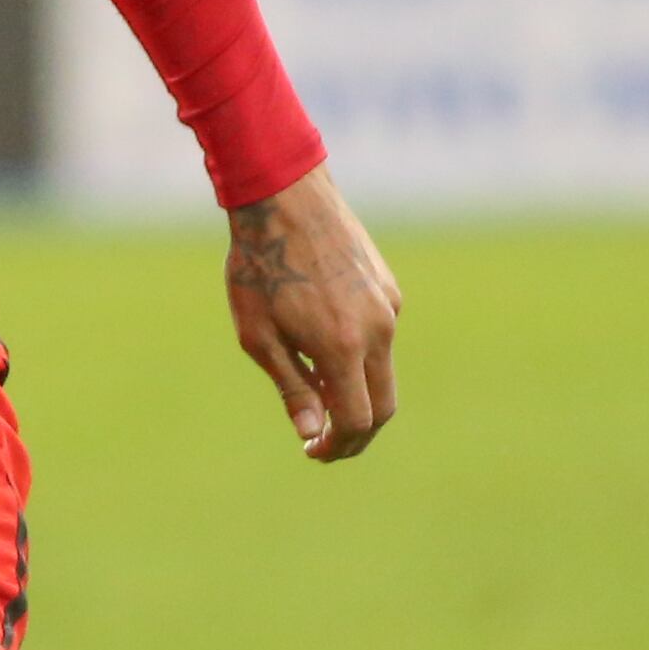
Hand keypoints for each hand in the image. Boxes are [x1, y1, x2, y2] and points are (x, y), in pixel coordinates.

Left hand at [224, 166, 401, 461]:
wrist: (284, 198)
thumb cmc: (260, 269)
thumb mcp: (260, 337)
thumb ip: (292, 388)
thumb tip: (312, 433)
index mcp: (344, 347)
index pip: (358, 420)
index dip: (338, 445)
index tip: (313, 451)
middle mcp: (378, 329)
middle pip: (384, 405)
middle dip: (358, 433)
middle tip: (325, 443)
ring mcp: (388, 307)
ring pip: (384, 370)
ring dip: (357, 392)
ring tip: (316, 391)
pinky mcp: (388, 288)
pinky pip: (381, 336)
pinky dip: (361, 357)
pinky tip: (324, 345)